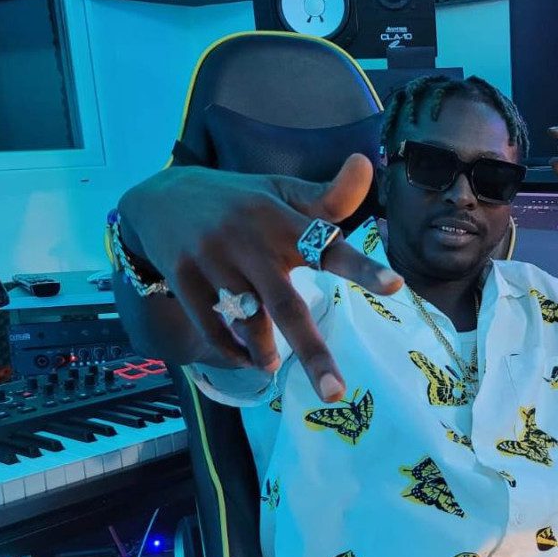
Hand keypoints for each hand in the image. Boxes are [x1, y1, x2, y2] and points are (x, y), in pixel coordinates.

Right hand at [118, 155, 400, 399]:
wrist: (160, 198)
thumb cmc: (242, 202)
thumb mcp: (282, 192)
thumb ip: (328, 198)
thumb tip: (367, 163)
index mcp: (281, 219)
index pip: (329, 245)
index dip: (362, 267)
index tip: (396, 285)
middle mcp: (250, 240)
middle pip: (286, 305)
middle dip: (313, 352)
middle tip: (335, 393)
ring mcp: (213, 260)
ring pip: (247, 321)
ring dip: (264, 352)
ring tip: (274, 367)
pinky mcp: (183, 277)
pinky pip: (211, 326)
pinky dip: (232, 349)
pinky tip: (249, 358)